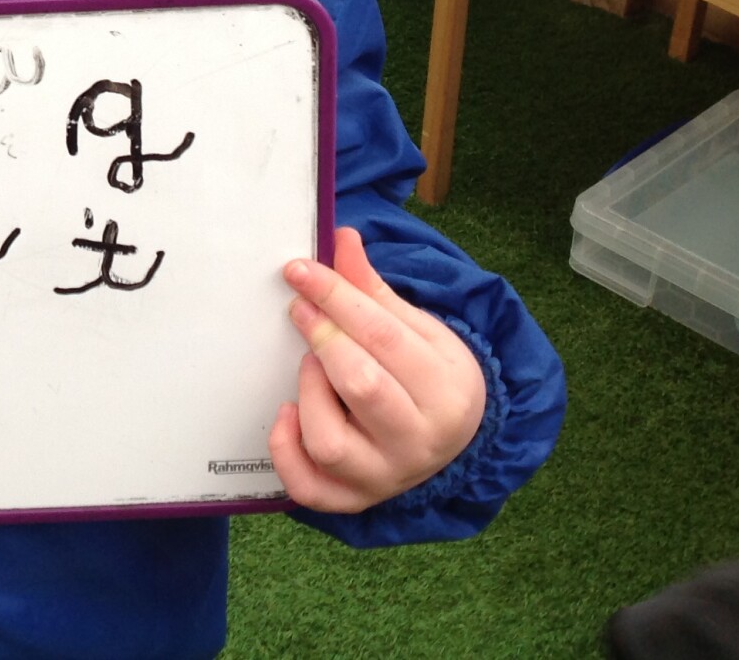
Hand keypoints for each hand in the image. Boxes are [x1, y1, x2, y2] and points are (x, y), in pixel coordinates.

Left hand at [268, 226, 485, 512]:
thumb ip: (374, 290)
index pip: (383, 337)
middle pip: (360, 386)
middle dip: (321, 337)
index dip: (336, 297)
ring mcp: (384, 477)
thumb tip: (341, 238)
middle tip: (298, 308)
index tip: (299, 270)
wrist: (452, 437)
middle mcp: (418, 442)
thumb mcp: (418, 329)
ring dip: (308, 393)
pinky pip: (307, 487)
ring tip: (310, 367)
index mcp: (445, 391)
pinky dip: (286, 451)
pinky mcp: (352, 501)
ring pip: (329, 441)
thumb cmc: (428, 374)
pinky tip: (287, 413)